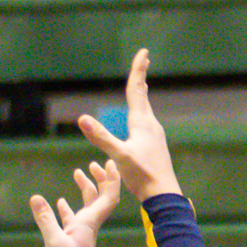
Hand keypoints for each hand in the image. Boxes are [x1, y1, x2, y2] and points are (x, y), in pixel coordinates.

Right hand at [31, 162, 122, 246]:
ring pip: (86, 205)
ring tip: (77, 173)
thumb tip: (36, 198)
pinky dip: (67, 208)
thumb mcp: (54, 242)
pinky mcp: (70, 238)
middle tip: (93, 163)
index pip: (108, 197)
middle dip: (99, 179)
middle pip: (99, 197)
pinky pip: (71, 218)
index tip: (110, 163)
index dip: (111, 180)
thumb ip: (46, 219)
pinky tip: (59, 201)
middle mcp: (88, 224)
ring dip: (85, 189)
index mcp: (90, 222)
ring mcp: (80, 231)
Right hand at [76, 50, 178, 200]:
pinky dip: (141, 110)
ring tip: (142, 84)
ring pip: (145, 108)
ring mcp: (154, 135)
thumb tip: (82, 118)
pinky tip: (141, 118)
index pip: (137, 90)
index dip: (138, 70)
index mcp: (142, 123)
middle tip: (143, 59)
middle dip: (140, 76)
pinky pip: (146, 121)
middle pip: (143, 95)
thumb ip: (101, 137)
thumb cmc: (143, 176)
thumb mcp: (119, 156)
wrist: (164, 194)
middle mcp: (151, 125)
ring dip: (141, 93)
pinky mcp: (154, 145)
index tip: (144, 52)